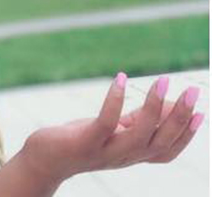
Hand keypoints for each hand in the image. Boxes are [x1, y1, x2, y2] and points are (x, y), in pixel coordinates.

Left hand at [18, 73, 203, 184]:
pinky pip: (105, 123)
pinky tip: (120, 79)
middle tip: (192, 90)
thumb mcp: (111, 131)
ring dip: (154, 107)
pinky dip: (115, 101)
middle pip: (160, 142)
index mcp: (132, 155)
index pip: (166, 151)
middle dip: (180, 117)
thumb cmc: (79, 141)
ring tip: (163, 80)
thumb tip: (163, 103)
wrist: (44, 160)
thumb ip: (134, 121)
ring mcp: (105, 152)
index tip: (201, 113)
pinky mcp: (85, 143)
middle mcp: (123, 157)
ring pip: (139, 134)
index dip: (186, 135)